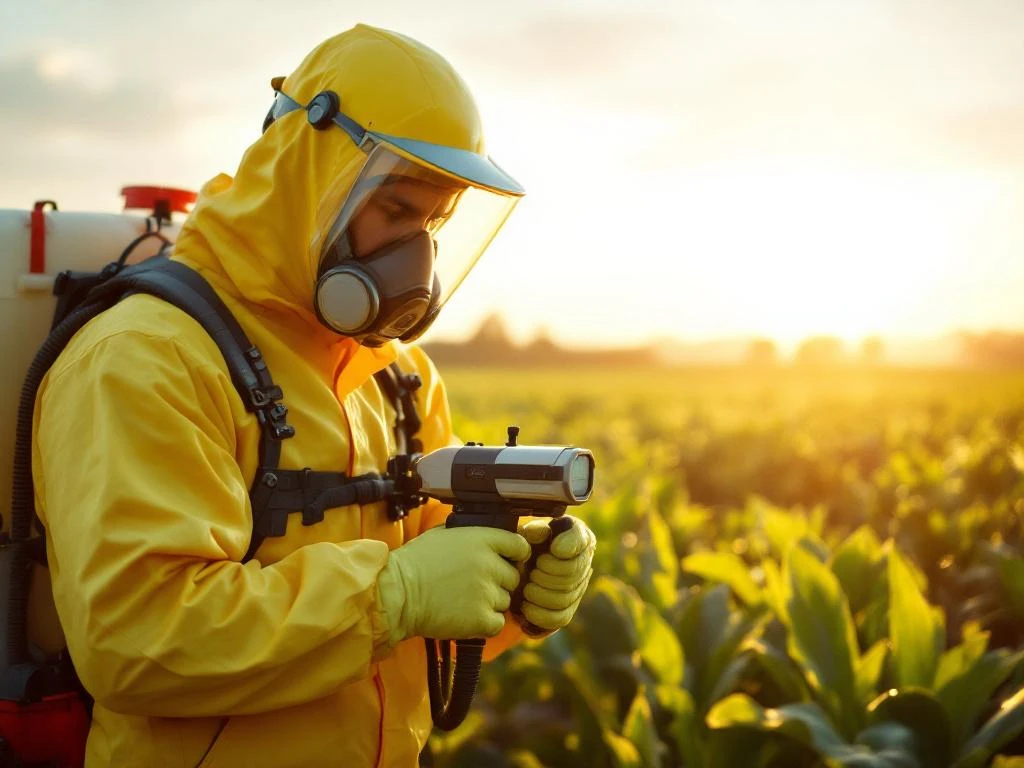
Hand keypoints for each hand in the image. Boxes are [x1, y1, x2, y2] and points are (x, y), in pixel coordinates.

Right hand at [376, 526, 530, 644]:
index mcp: (482, 539)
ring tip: (463, 600)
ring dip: (490, 603)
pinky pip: (498, 623)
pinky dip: (485, 623)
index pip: (520, 546)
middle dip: (498, 582)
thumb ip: (473, 535)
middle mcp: (489, 564)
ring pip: (505, 601)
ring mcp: (487, 593)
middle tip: (474, 586)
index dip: (515, 555)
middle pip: (514, 577)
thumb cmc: (415, 563)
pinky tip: (466, 616)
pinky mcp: (481, 619)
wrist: (397, 594)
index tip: (506, 562)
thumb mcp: (445, 534)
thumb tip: (490, 540)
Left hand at [514, 515, 595, 634]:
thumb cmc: (525, 543)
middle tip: (532, 571)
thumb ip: (533, 530)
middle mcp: (583, 562)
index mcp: (577, 537)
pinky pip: (560, 617)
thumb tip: (540, 532)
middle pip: (573, 573)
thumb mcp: (526, 532)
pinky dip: (541, 614)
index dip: (567, 546)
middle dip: (548, 574)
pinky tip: (526, 607)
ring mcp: (578, 588)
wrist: (518, 566)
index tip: (552, 548)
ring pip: (566, 597)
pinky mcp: (567, 609)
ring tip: (527, 588)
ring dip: (542, 595)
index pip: (580, 540)